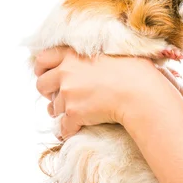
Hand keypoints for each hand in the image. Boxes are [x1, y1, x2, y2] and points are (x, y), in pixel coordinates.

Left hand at [34, 46, 167, 140]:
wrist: (141, 93)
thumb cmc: (136, 71)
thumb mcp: (115, 51)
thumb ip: (97, 54)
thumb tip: (98, 59)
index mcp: (74, 54)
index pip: (44, 58)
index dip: (43, 68)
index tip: (46, 73)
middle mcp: (66, 72)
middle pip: (41, 84)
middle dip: (48, 92)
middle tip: (60, 96)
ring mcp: (68, 93)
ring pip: (54, 108)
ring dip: (63, 112)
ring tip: (78, 114)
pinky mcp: (73, 113)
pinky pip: (63, 127)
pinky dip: (68, 130)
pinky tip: (76, 130)